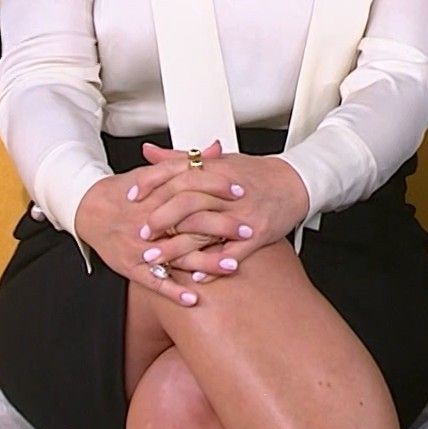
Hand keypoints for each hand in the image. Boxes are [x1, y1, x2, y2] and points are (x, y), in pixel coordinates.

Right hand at [69, 140, 227, 307]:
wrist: (89, 210)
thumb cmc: (126, 192)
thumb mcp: (155, 174)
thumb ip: (187, 163)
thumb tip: (216, 150)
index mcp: (156, 196)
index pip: (191, 188)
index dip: (217, 188)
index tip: (241, 191)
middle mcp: (150, 222)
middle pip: (189, 223)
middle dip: (221, 227)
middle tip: (247, 229)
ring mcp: (141, 247)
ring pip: (177, 256)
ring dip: (205, 263)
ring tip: (231, 266)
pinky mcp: (132, 267)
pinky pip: (155, 283)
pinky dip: (174, 292)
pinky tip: (194, 298)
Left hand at [131, 144, 310, 280]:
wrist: (295, 183)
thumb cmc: (255, 173)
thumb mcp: (218, 160)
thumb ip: (180, 158)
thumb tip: (149, 152)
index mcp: (217, 169)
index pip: (178, 173)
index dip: (152, 184)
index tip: (132, 197)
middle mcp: (228, 191)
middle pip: (188, 203)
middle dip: (161, 220)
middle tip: (142, 234)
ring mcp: (244, 213)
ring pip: (205, 231)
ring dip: (177, 249)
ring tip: (156, 260)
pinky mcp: (258, 234)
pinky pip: (232, 253)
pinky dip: (212, 266)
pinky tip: (195, 276)